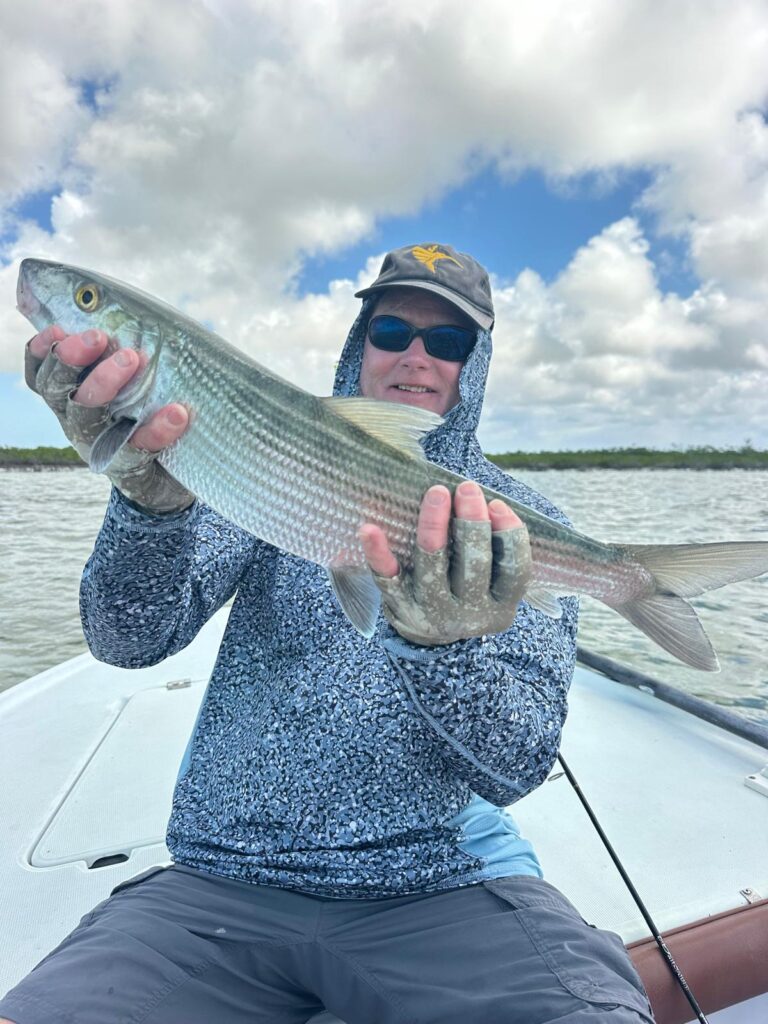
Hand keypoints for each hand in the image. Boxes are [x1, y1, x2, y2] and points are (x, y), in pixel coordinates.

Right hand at [25, 325, 193, 512]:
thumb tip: (125, 305)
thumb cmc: (151, 413)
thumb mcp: (136, 379)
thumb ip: (125, 348)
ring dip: (105, 383)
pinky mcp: (129, 468)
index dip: (43, 350)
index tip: (58, 329)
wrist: (173, 479)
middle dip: (72, 359)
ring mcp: (98, 446)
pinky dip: (158, 428)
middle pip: (56, 388)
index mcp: (71, 395)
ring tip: (133, 357)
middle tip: (99, 336)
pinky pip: (137, 447)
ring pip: (85, 416)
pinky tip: (178, 412)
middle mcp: (76, 420)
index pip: (42, 370)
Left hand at [360, 481, 530, 644]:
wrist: (431, 641)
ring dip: (434, 526)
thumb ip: (495, 547)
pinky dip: (378, 553)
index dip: (510, 535)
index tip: (497, 504)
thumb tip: (483, 498)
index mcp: (500, 605)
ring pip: (433, 566)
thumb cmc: (466, 592)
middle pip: (475, 565)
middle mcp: (469, 613)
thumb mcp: (492, 584)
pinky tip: (370, 529)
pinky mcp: (400, 608)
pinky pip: (387, 578)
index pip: (515, 571)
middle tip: (467, 488)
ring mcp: (433, 612)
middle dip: (472, 523)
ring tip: (437, 494)